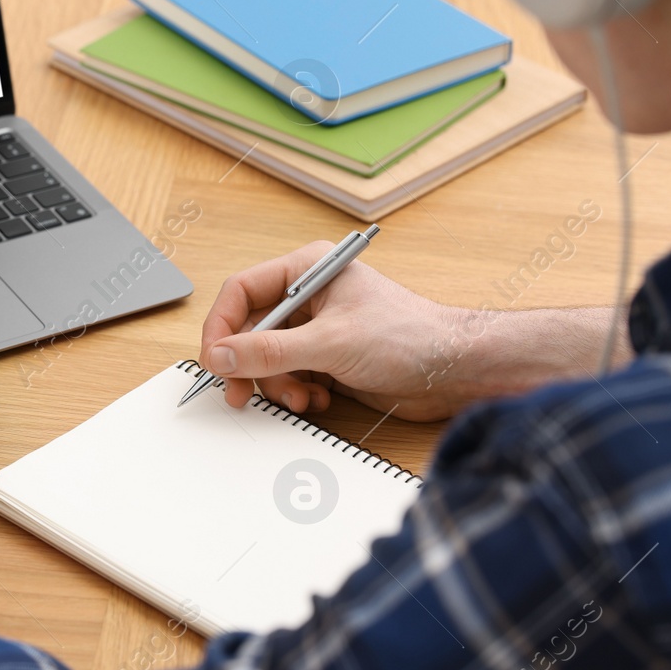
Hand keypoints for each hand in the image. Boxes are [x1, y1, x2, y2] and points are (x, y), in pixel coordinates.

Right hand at [199, 243, 623, 421]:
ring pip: (268, 358)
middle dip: (248, 364)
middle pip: (251, 328)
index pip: (242, 291)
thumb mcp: (329, 343)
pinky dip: (297, 392)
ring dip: (277, 383)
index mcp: (308, 270)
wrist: (455, 370)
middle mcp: (310, 296)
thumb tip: (221, 355)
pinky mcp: (329, 358)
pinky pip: (290, 376)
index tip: (215, 360)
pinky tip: (319, 400)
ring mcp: (319, 329)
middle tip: (240, 393)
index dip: (223, 327)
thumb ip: (269, 351)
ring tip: (301, 397)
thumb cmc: (410, 336)